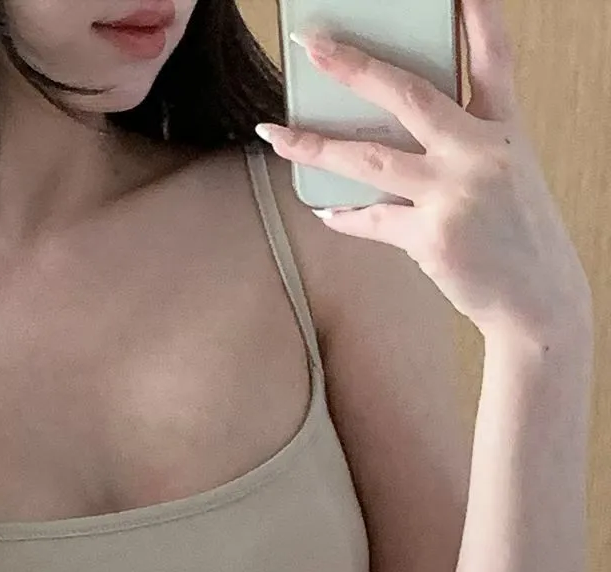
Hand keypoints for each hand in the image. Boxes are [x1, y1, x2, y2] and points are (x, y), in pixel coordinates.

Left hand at [255, 0, 591, 344]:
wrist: (538, 301)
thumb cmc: (517, 237)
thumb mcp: (508, 174)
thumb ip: (463, 145)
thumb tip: (393, 133)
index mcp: (505, 128)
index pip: (492, 56)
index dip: (475, 14)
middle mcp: (480, 151)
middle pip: (408, 94)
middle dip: (353, 66)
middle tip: (313, 45)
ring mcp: (454, 193)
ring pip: (371, 158)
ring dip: (315, 145)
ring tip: (274, 133)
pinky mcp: (432, 237)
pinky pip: (372, 219)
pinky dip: (344, 215)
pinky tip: (324, 209)